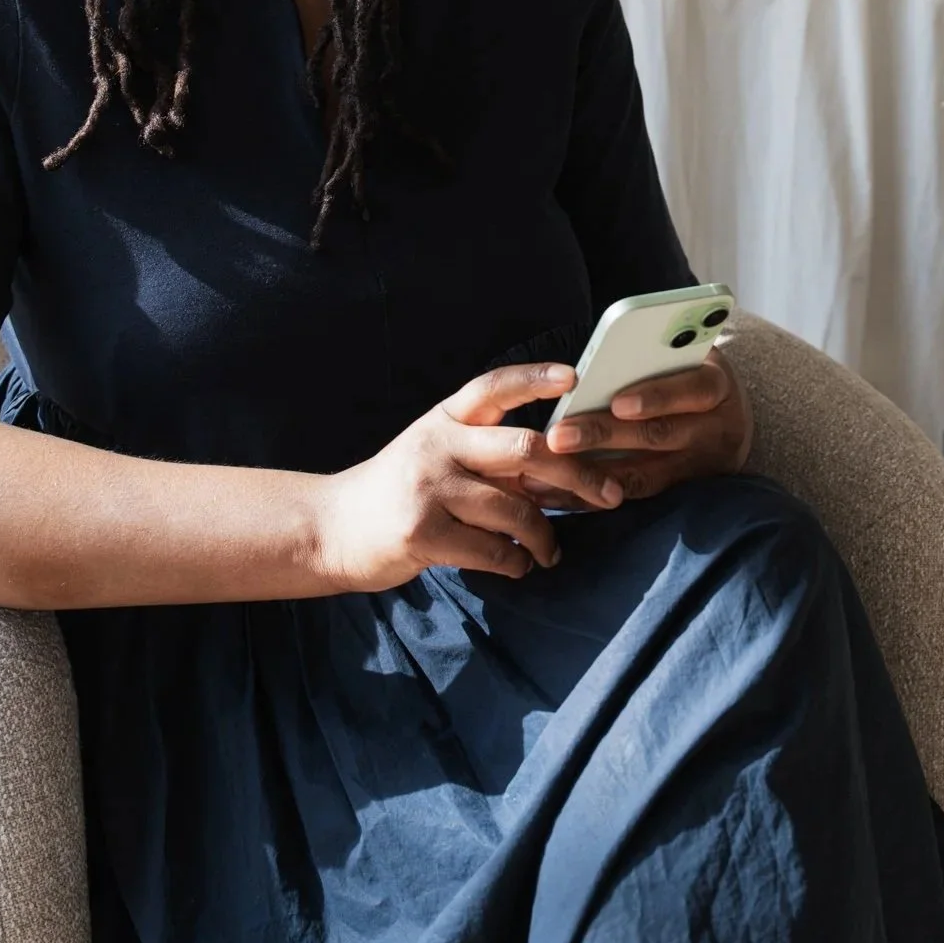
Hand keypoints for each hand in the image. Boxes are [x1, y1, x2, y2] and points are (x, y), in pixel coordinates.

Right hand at [311, 363, 623, 592]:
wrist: (332, 528)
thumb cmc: (400, 491)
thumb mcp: (437, 454)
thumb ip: (487, 454)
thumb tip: (560, 469)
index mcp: (445, 418)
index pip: (495, 386)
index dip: (535, 378)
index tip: (576, 377)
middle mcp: (438, 445)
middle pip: (525, 449)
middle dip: (577, 474)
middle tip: (611, 494)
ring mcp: (429, 488)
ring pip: (515, 508)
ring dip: (545, 535)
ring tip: (550, 551)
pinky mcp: (422, 533)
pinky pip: (492, 549)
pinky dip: (515, 561)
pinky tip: (518, 565)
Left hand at [540, 348, 751, 504]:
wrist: (732, 419)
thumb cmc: (691, 372)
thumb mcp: (689, 356)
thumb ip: (657, 357)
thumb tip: (598, 365)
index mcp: (717, 385)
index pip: (694, 388)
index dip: (656, 397)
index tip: (617, 403)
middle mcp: (715, 429)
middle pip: (659, 435)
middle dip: (605, 436)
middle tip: (558, 436)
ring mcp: (700, 466)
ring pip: (645, 475)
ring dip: (592, 474)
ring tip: (548, 470)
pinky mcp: (681, 490)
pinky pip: (636, 495)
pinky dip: (597, 495)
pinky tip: (561, 492)